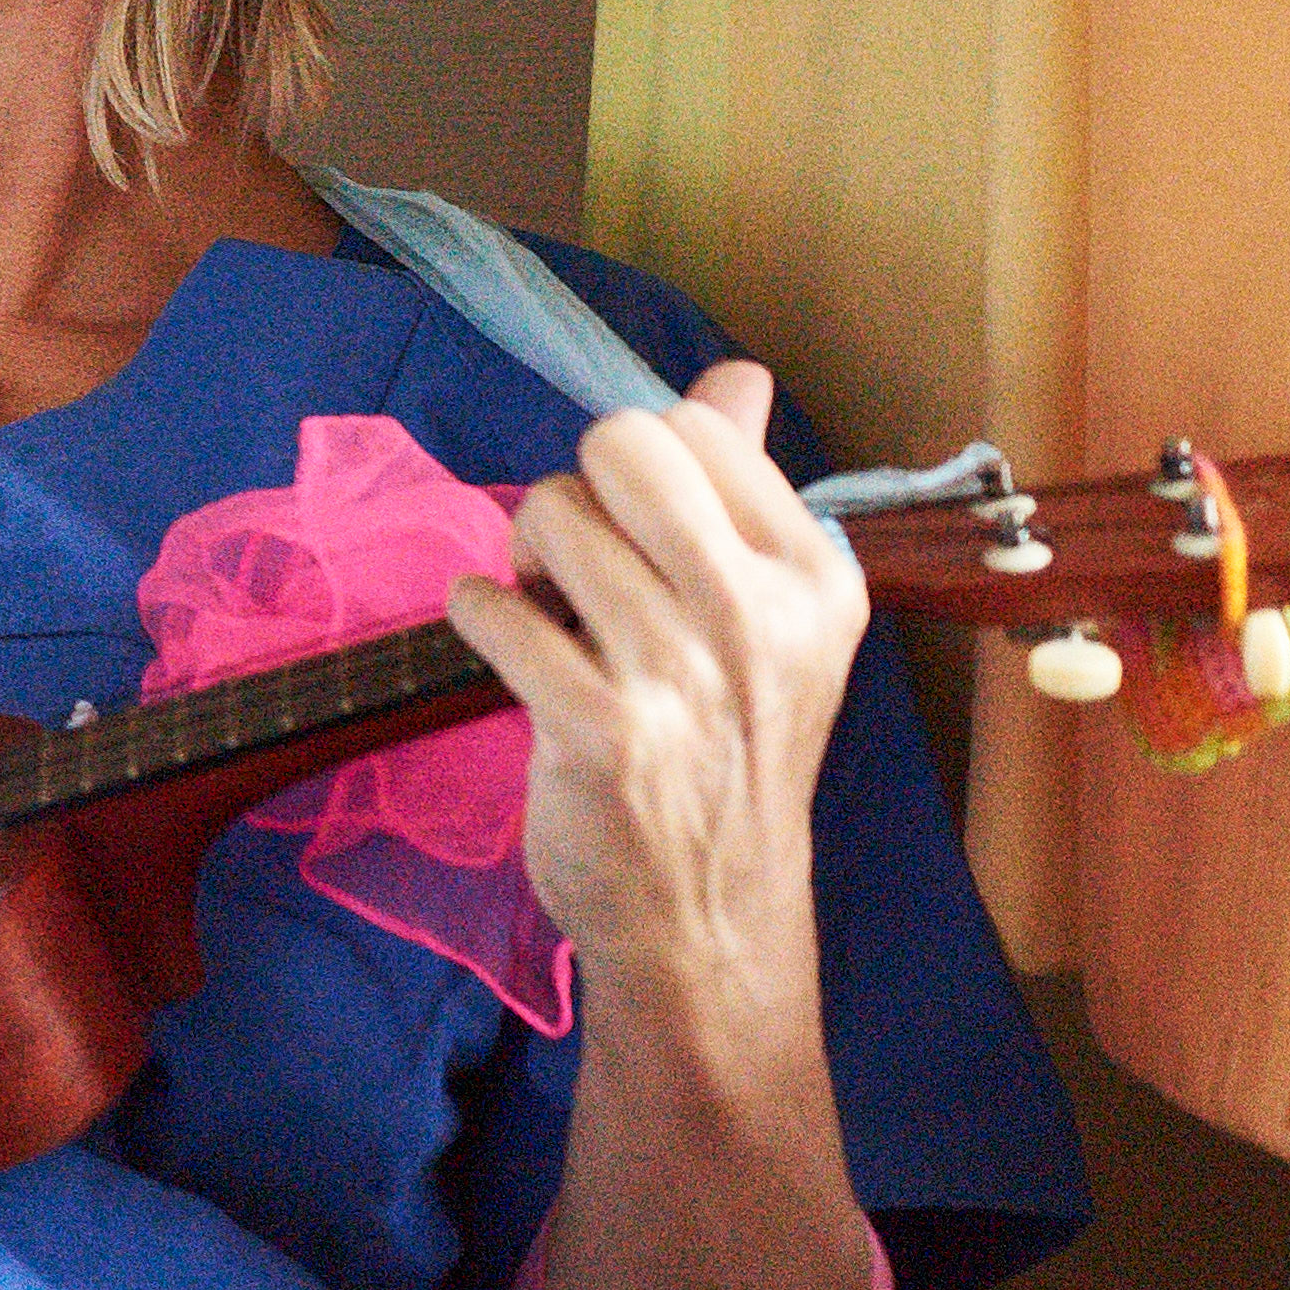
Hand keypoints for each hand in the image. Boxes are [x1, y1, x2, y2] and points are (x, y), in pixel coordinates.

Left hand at [447, 361, 866, 1017]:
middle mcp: (758, 616)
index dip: (639, 470)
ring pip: (548, 514)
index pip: (693, 427)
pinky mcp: (599, 728)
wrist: (707, 916)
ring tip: (553, 619)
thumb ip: (742, 488)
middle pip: (621, 445)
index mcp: (813, 577)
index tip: (642, 539)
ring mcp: (681, 673)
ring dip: (524, 557)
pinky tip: (505, 647)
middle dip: (578, 488)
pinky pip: (492, 606)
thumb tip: (739, 374)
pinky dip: (477, 612)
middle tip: (580, 562)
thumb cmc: (726, 751)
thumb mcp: (769, 621)